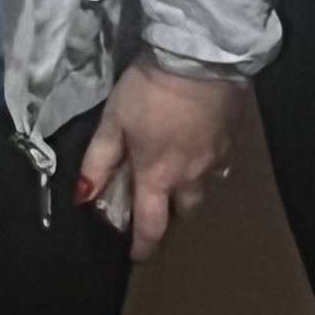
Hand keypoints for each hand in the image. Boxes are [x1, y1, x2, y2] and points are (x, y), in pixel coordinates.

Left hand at [78, 62, 241, 260]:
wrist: (199, 59)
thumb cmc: (149, 91)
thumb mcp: (113, 120)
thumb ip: (98, 161)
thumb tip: (83, 197)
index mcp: (157, 177)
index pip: (151, 227)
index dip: (143, 246)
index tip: (137, 255)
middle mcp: (190, 178)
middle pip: (183, 213)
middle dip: (169, 215)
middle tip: (156, 203)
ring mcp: (215, 161)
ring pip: (203, 192)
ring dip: (188, 192)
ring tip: (176, 175)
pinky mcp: (231, 143)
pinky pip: (218, 168)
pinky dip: (206, 168)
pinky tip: (197, 149)